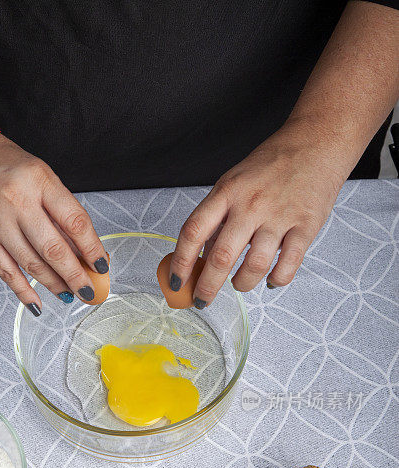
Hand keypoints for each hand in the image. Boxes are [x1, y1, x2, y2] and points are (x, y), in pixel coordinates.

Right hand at [0, 132, 108, 312]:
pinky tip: (37, 303)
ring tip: (69, 294)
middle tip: (89, 290)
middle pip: (54, 249)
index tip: (102, 265)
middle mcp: (17, 202)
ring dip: (54, 285)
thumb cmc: (3, 163)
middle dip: (75, 276)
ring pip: (31, 264)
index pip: (74, 222)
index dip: (92, 249)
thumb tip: (82, 249)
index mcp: (39, 181)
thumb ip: (59, 210)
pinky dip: (23, 291)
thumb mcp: (40, 175)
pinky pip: (6, 272)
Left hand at [171, 122, 347, 305]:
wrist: (317, 142)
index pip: (193, 231)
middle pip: (221, 256)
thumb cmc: (271, 164)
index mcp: (227, 192)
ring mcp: (279, 216)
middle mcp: (251, 205)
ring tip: (238, 284)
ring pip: (255, 266)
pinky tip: (270, 280)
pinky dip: (276, 280)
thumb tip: (200, 257)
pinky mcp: (305, 226)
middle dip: (206, 287)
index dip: (180, 262)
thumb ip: (218, 217)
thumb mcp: (234, 182)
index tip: (175, 282)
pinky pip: (288, 266)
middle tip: (201, 300)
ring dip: (241, 284)